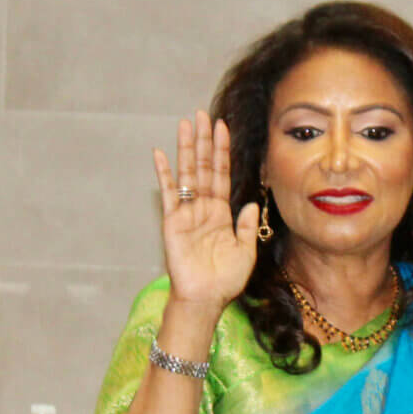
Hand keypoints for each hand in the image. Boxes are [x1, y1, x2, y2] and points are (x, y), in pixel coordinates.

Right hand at [155, 112, 258, 314]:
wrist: (205, 299)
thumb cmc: (225, 280)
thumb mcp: (246, 251)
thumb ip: (248, 226)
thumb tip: (252, 203)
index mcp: (221, 213)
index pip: (221, 174)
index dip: (222, 151)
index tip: (223, 127)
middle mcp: (203, 208)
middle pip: (203, 167)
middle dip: (204, 141)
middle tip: (203, 114)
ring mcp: (187, 212)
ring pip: (188, 174)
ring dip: (186, 149)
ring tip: (186, 124)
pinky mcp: (173, 221)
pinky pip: (169, 193)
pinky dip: (165, 173)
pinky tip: (161, 154)